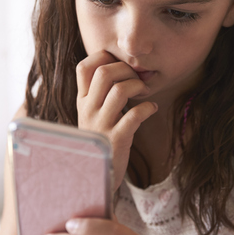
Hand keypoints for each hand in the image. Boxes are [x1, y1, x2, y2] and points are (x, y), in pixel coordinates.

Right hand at [76, 51, 157, 190]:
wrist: (96, 176)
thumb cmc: (100, 141)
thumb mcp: (92, 116)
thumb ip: (99, 95)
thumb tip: (118, 68)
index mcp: (81, 102)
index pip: (83, 67)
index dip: (103, 58)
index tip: (119, 65)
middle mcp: (87, 111)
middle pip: (104, 73)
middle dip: (126, 70)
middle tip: (137, 80)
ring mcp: (101, 125)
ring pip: (120, 90)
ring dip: (139, 86)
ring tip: (145, 93)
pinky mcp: (116, 139)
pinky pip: (135, 114)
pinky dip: (148, 107)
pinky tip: (152, 108)